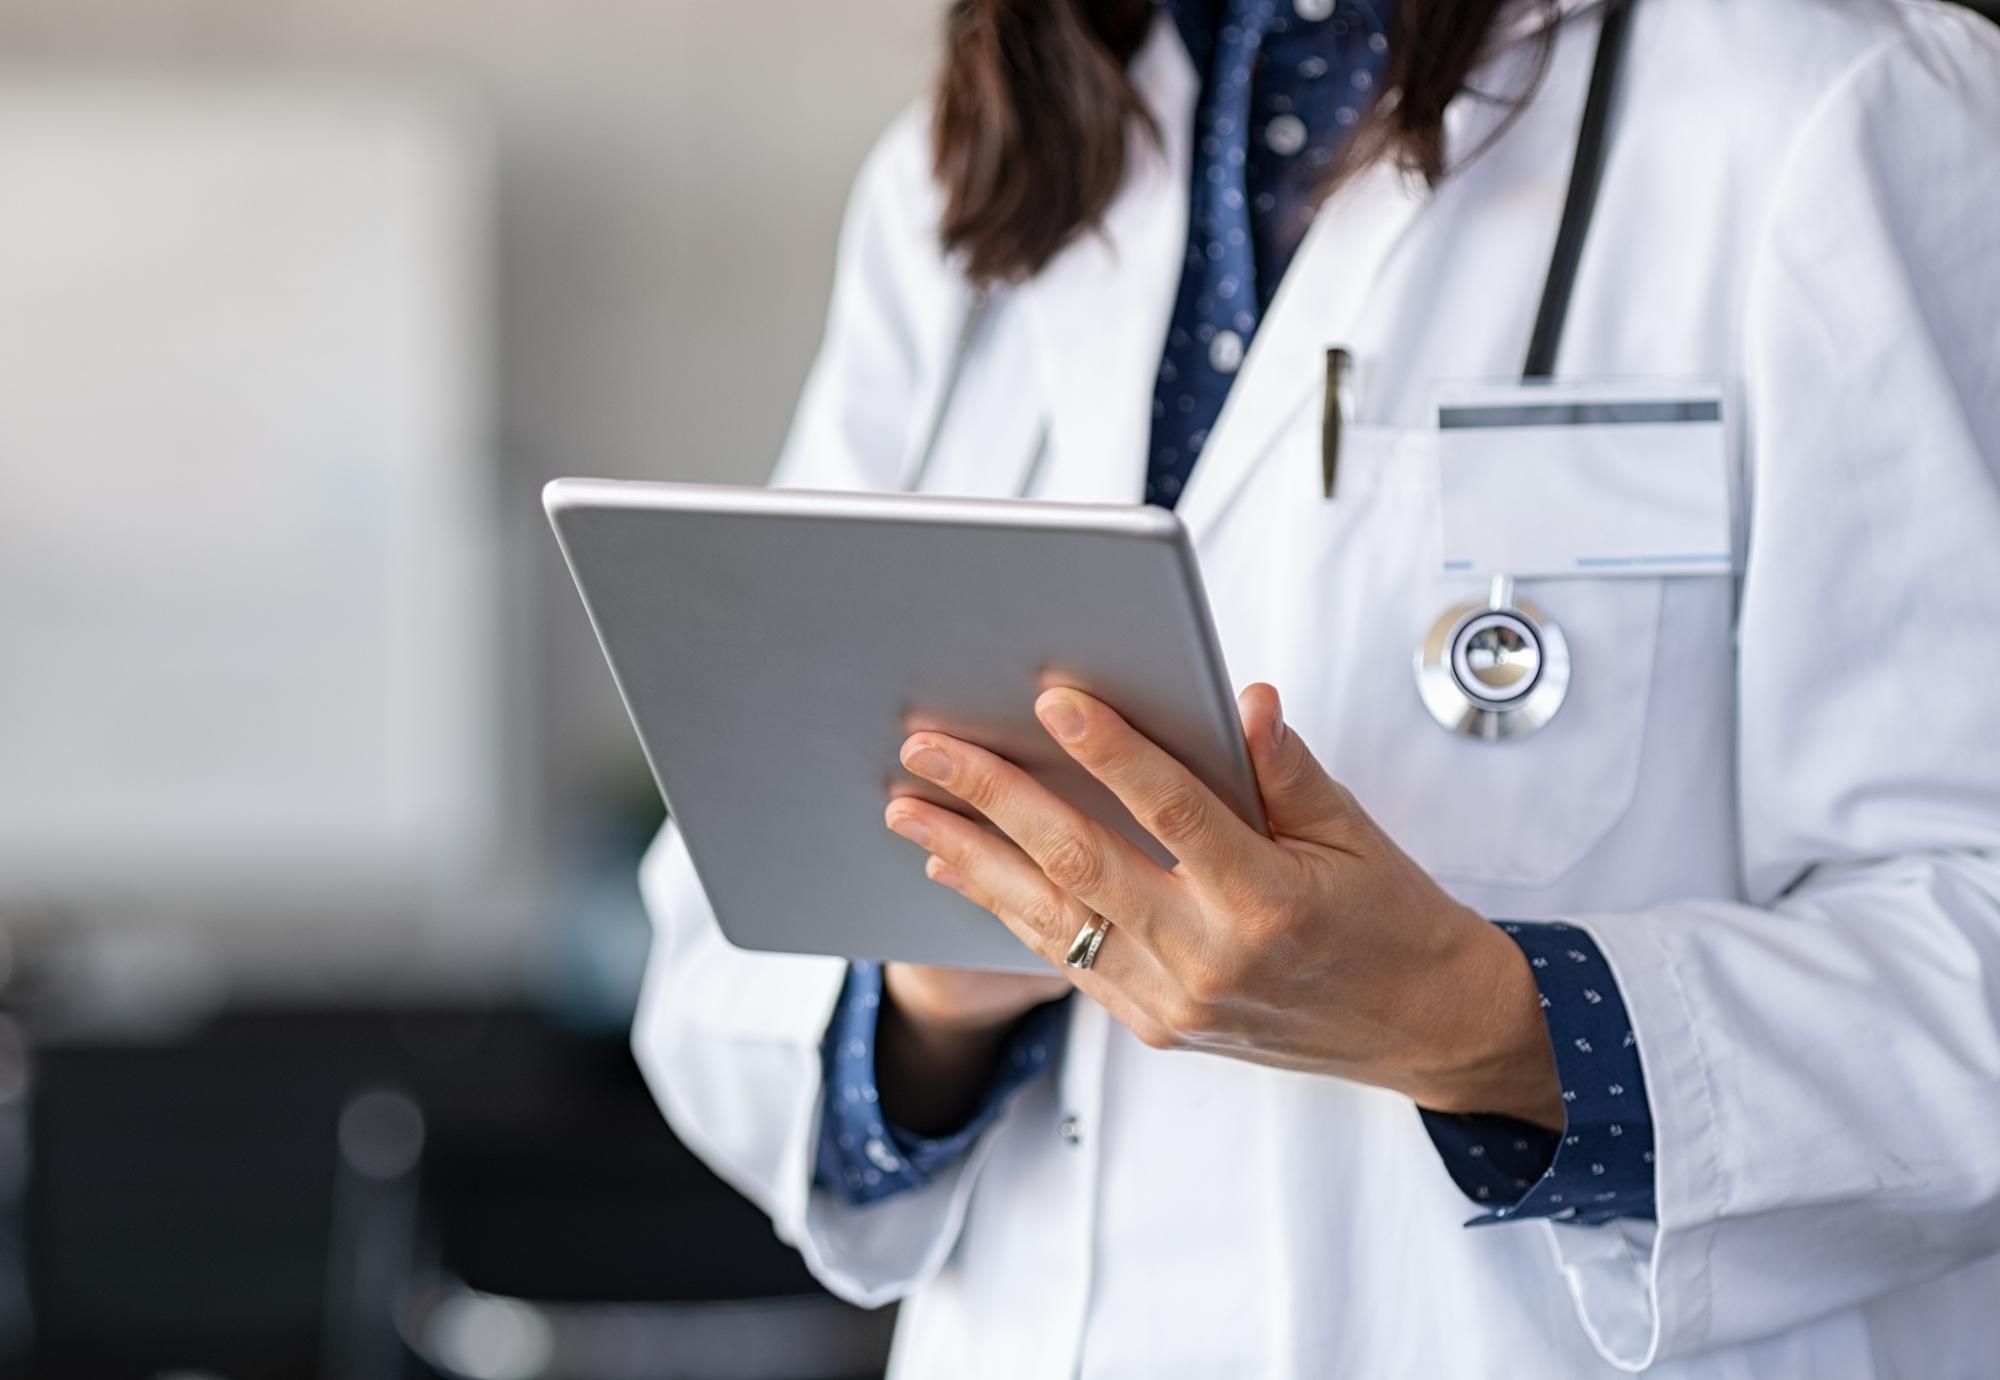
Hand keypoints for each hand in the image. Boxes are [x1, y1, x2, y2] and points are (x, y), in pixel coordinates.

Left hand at [882, 683, 1562, 1128]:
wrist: (1422, 1027)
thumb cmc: (1391, 917)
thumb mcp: (1354, 831)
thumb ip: (1284, 767)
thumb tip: (1241, 698)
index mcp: (1270, 901)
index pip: (1175, 811)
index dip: (1112, 753)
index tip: (1054, 701)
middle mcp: (1212, 959)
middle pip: (1082, 863)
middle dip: (995, 799)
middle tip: (929, 748)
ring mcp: (1176, 1002)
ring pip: (1053, 918)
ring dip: (973, 857)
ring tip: (910, 808)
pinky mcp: (1156, 1026)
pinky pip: (1067, 959)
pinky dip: (1007, 910)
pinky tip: (960, 867)